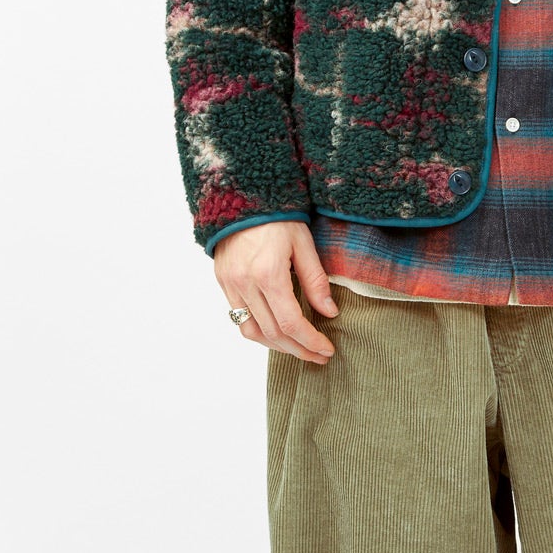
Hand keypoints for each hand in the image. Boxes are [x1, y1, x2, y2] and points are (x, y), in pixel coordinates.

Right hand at [214, 221, 338, 361]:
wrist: (242, 196)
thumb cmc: (277, 216)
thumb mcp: (304, 244)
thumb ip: (316, 280)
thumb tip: (329, 312)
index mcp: (268, 274)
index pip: (291, 323)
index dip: (310, 341)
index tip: (327, 349)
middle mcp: (245, 284)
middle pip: (272, 333)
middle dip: (299, 349)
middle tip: (319, 356)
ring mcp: (230, 285)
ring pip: (252, 332)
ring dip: (277, 347)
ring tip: (300, 350)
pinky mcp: (223, 283)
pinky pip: (239, 318)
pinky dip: (259, 332)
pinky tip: (277, 333)